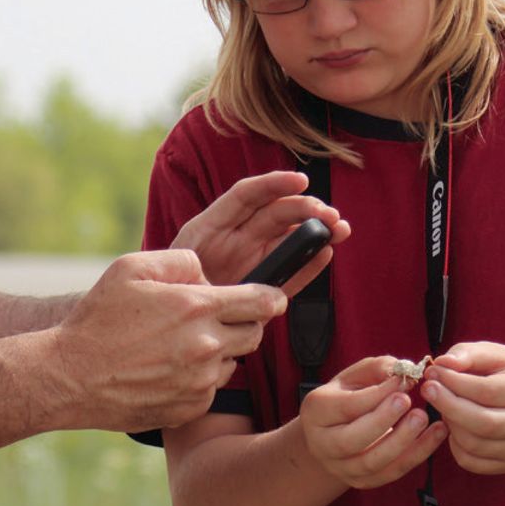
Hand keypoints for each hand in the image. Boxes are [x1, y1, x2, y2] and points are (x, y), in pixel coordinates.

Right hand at [49, 250, 286, 432]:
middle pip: (254, 334)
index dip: (272, 297)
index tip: (274, 298)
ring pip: (232, 362)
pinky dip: (199, 379)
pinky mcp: (191, 407)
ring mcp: (200, 381)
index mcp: (196, 307)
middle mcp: (206, 346)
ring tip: (179, 346)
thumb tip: (207, 273)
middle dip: (243, 324)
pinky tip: (168, 370)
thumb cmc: (98, 319)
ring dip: (218, 352)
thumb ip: (180, 260)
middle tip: (215, 320)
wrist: (71, 376)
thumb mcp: (131, 267)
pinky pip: (211, 389)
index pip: (260, 301)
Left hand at [170, 170, 349, 295]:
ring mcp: (250, 261)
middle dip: (305, 209)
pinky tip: (326, 254)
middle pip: (274, 214)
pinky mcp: (262, 286)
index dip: (274, 185)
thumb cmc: (164, 295)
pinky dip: (308, 264)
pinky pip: (289, 273)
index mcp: (211, 227)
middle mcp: (234, 239)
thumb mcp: (176, 274)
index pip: (246, 196)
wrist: (166, 324)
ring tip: (339, 230)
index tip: (301, 181)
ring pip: (287, 239)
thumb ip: (197, 267)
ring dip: (315, 233)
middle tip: (329, 216)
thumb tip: (222, 271)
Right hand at [299, 356, 447, 489]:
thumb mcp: (355, 376)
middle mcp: (323, 444)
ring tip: (424, 418)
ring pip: (372, 462)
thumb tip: (404, 371)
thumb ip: (378, 369)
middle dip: (383, 421)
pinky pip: (391, 473)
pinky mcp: (361, 481)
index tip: (403, 381)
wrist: (333, 433)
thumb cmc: (347, 396)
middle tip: (408, 402)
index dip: (377, 394)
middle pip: (351, 440)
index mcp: (316, 411)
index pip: (347, 406)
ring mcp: (340, 467)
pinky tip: (435, 435)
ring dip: (402, 441)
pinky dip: (416, 455)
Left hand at [421, 342, 504, 474]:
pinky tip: (454, 426)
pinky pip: (471, 461)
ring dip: (450, 424)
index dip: (455, 382)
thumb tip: (442, 364)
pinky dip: (454, 445)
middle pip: (484, 423)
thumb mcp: (495, 353)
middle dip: (448, 405)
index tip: (433, 372)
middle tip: (428, 389)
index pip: (488, 391)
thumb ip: (468, 354)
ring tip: (444, 406)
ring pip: (474, 444)